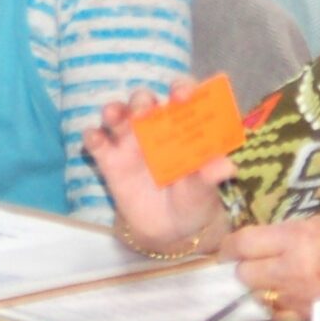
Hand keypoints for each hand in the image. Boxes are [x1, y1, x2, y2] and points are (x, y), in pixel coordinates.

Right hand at [82, 79, 236, 254]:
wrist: (169, 231)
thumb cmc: (193, 200)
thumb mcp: (203, 191)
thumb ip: (209, 176)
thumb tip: (227, 166)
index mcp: (182, 126)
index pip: (181, 96)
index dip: (181, 89)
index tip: (182, 94)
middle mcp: (154, 127)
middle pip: (144, 101)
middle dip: (142, 100)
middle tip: (144, 111)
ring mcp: (129, 142)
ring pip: (117, 115)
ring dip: (114, 110)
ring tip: (114, 116)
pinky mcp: (109, 160)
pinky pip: (96, 141)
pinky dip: (93, 136)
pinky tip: (96, 141)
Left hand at [220, 214, 319, 313]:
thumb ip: (293, 231)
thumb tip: (268, 238)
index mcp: (298, 239)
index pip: (243, 243)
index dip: (232, 245)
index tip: (232, 246)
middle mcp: (295, 271)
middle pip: (244, 274)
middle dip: (245, 267)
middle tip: (256, 263)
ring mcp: (303, 299)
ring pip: (260, 298)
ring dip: (264, 289)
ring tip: (279, 280)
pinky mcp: (314, 319)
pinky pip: (282, 315)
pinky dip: (282, 307)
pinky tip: (295, 297)